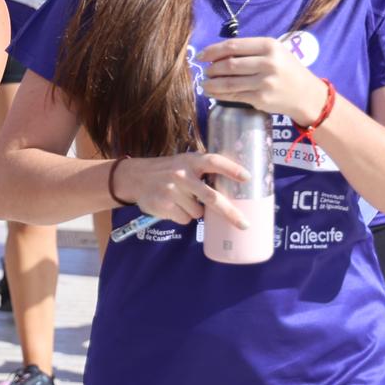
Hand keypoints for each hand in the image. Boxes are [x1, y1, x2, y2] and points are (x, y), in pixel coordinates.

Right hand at [116, 152, 248, 227]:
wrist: (136, 177)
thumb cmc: (169, 171)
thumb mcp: (185, 162)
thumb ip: (204, 170)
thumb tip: (235, 188)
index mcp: (191, 160)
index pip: (214, 162)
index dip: (231, 169)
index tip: (248, 177)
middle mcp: (182, 174)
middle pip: (211, 197)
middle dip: (230, 213)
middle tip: (244, 224)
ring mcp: (171, 190)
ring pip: (198, 212)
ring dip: (195, 211)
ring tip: (182, 200)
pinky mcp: (163, 205)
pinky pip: (184, 219)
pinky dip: (182, 216)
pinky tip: (172, 206)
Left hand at [197, 36, 323, 117]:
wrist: (307, 94)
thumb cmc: (287, 70)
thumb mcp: (274, 52)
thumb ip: (250, 51)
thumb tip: (216, 55)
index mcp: (269, 46)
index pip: (233, 46)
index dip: (213, 51)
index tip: (201, 56)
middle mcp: (268, 62)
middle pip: (229, 64)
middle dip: (212, 69)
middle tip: (206, 72)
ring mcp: (264, 82)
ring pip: (229, 82)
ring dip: (212, 84)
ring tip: (205, 84)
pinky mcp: (261, 98)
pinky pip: (234, 96)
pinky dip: (220, 95)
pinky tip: (213, 93)